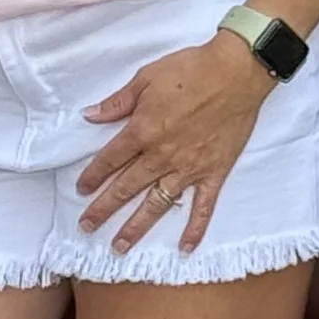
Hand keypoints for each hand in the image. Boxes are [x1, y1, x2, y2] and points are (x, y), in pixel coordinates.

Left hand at [76, 34, 275, 256]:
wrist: (236, 71)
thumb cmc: (191, 69)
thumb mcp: (146, 78)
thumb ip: (118, 102)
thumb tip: (90, 116)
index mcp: (143, 131)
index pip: (109, 160)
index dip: (92, 176)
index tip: (81, 190)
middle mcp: (162, 155)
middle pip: (126, 188)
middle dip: (103, 209)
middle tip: (86, 227)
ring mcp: (189, 168)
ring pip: (157, 204)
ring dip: (136, 228)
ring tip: (119, 247)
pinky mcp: (214, 173)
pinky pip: (203, 206)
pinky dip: (194, 229)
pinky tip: (185, 249)